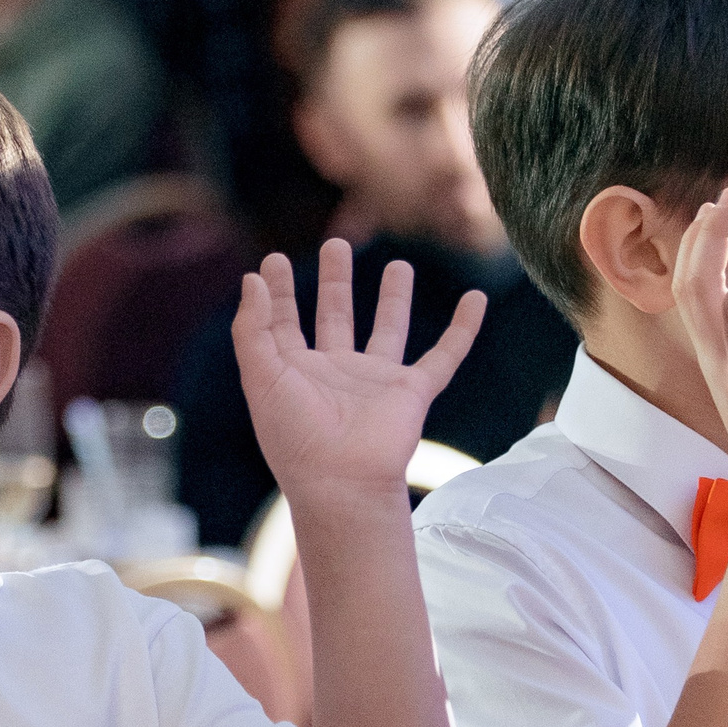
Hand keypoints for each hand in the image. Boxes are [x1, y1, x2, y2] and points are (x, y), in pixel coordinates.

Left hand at [230, 239, 483, 500]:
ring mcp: (375, 381)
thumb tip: (252, 279)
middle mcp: (336, 373)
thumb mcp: (261, 377)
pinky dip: (463, 328)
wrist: (340, 482)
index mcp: (296, 372)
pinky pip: (445, 354)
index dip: (277, 293)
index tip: (273, 261)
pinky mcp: (412, 391)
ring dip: (393, 298)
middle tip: (337, 245)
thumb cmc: (294, 436)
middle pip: (335, 316)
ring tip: (398, 264)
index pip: (284, 323)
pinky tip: (476, 298)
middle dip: (334, 282)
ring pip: (388, 329)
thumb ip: (252, 329)